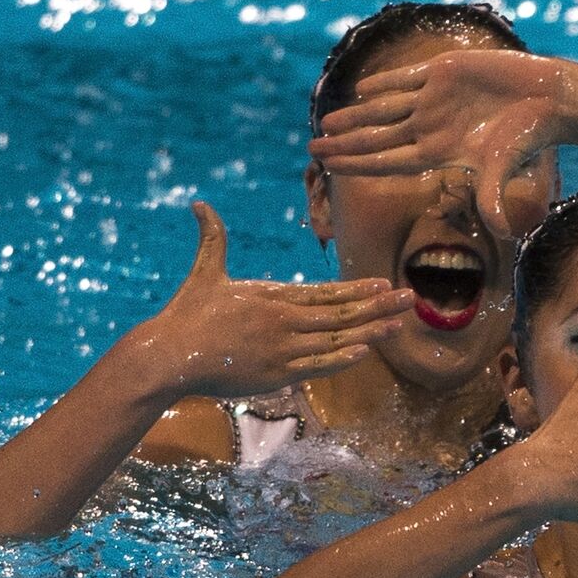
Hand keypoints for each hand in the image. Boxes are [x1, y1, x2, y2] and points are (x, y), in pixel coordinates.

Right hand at [137, 202, 413, 397]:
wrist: (168, 355)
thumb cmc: (186, 314)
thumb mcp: (204, 272)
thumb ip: (212, 238)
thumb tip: (198, 203)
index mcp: (272, 296)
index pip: (325, 292)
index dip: (356, 288)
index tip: (383, 283)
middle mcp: (284, 320)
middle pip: (340, 313)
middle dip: (377, 305)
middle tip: (408, 298)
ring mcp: (282, 348)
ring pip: (336, 339)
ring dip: (370, 331)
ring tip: (398, 325)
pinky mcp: (276, 374)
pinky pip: (317, 365)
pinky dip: (342, 358)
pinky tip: (366, 351)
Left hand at [309, 50, 563, 236]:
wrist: (547, 99)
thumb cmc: (527, 137)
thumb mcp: (504, 168)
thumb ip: (493, 198)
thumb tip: (502, 232)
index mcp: (436, 152)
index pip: (385, 160)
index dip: (355, 163)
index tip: (327, 166)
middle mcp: (430, 127)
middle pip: (376, 138)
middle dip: (344, 143)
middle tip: (311, 148)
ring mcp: (434, 100)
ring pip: (384, 109)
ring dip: (355, 115)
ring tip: (327, 121)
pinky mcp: (444, 72)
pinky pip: (406, 79)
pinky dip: (384, 84)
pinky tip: (361, 90)